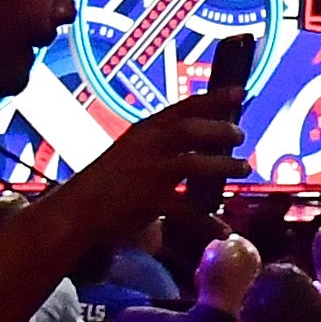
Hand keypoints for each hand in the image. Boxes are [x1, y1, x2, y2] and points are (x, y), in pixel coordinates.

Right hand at [74, 90, 242, 234]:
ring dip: (223, 167)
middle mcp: (147, 146)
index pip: (184, 108)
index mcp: (144, 131)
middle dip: (220, 130)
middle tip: (242, 135)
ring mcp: (148, 172)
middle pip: (190, 130)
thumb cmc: (107, 181)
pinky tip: (224, 230)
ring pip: (194, 165)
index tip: (240, 91)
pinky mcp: (149, 201)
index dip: (214, 98)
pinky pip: (187, 211)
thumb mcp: (132, 151)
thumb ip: (161, 144)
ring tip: (244, 168)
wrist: (76, 210)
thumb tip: (201, 144)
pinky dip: (208, 222)